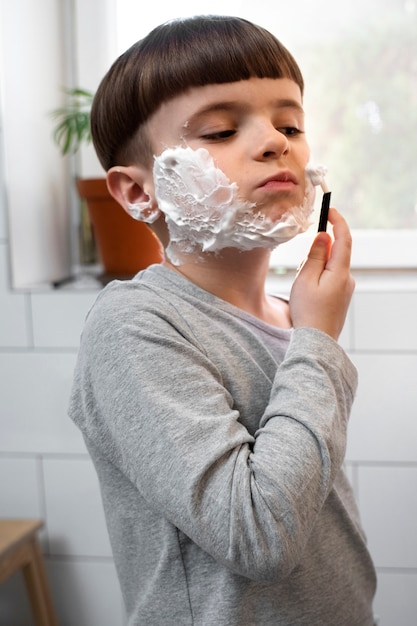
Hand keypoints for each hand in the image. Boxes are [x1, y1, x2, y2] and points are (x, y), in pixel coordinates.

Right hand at [289, 208, 354, 340]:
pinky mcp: (341, 297)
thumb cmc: (308, 311)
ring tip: (302, 289)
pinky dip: (317, 279)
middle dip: (317, 253)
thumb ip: (315, 255)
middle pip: (334, 253)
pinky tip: (307, 295)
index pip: (344, 238)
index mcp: (341, 272)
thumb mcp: (306, 278)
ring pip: (329, 267)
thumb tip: (323, 237)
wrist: (316, 341)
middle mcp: (348, 279)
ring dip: (314, 268)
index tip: (330, 210)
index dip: (337, 222)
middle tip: (301, 270)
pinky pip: (329, 279)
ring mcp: (346, 289)